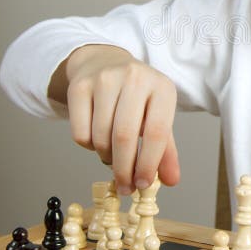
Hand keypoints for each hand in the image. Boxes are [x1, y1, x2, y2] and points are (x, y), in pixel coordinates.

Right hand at [64, 44, 179, 193]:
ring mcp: (105, 79)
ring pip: (100, 137)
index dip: (148, 164)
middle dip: (124, 169)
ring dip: (106, 157)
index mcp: (162, 87)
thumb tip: (171, 181)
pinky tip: (97, 137)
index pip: (157, 132)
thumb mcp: (157, 116)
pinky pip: (80, 133)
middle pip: (125, 136)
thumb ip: (166, 150)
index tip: (142, 185)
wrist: (104, 62)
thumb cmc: (136, 97)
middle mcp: (135, 78)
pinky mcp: (80, 86)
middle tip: (125, 187)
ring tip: (112, 155)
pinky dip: (88, 146)